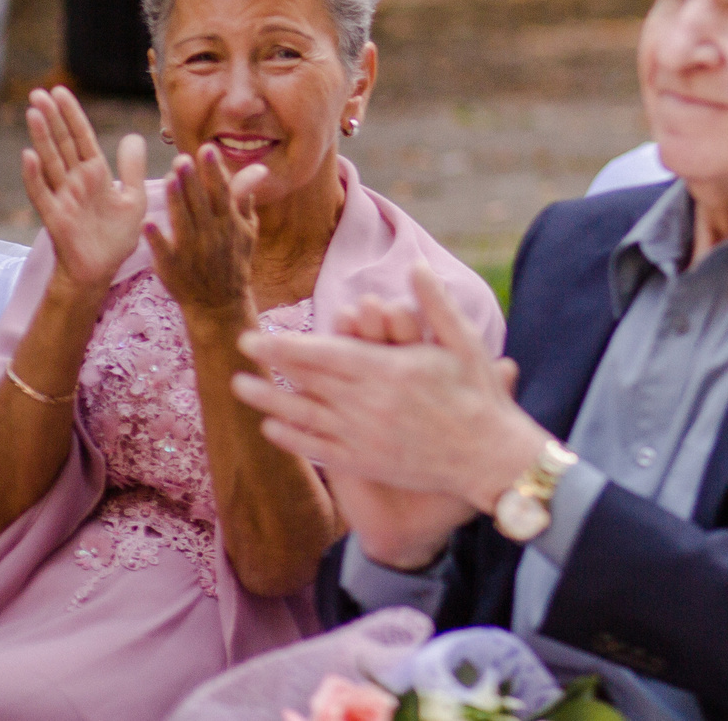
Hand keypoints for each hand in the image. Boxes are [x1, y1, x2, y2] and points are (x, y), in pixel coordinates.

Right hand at [19, 87, 147, 296]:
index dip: (72, 114)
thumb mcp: (133, 198)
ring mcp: (62, 197)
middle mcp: (75, 181)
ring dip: (41, 137)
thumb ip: (132, 168)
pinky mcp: (56, 217)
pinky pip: (42, 194)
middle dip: (52, 118)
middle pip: (62, 143)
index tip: (60, 90)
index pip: (82, 137)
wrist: (102, 271)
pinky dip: (34, 175)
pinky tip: (28, 156)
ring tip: (33, 112)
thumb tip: (131, 135)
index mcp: (95, 174)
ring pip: (50, 161)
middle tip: (37, 92)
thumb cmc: (116, 237)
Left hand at [145, 144, 263, 326]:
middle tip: (182, 158)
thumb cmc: (233, 263)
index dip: (214, 171)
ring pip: (183, 221)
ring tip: (169, 179)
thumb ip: (245, 202)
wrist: (220, 304)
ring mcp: (193, 251)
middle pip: (201, 202)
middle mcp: (212, 234)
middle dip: (192, 180)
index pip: (222, 192)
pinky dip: (157, 238)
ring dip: (176, 200)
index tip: (207, 149)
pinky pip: (164, 250)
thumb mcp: (247, 233)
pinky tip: (148, 222)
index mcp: (229, 223)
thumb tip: (257, 172)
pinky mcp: (173, 267)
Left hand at [235, 265, 535, 518]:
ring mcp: (363, 436)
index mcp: (389, 369)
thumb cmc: (480, 395)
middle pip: (306, 381)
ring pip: (303, 416)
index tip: (254, 337)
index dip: (284, 345)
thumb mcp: (465, 342)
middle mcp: (368, 403)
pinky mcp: (366, 463)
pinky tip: (272, 428)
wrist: (489, 457)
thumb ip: (435, 304)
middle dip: (269, 366)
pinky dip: (291, 438)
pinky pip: (318, 449)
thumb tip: (417, 266)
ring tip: (240, 387)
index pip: (323, 354)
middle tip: (238, 351)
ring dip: (268, 401)